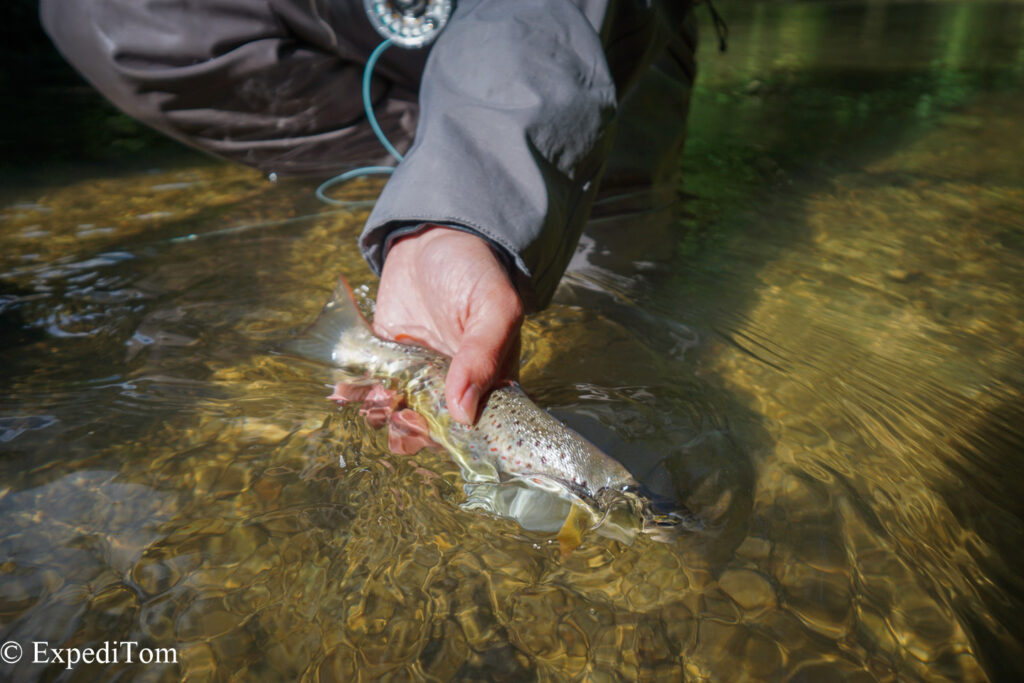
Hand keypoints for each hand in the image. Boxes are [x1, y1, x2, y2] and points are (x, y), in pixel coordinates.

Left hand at [376, 224, 522, 423]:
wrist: (433, 235)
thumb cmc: (474, 269)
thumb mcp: (493, 307)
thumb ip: (483, 357)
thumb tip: (463, 413)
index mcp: (492, 381)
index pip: (478, 429)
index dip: (456, 439)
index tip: (432, 430)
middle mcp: (456, 387)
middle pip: (436, 430)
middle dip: (414, 431)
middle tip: (399, 413)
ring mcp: (419, 377)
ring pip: (401, 416)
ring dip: (384, 417)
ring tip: (374, 401)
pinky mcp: (387, 363)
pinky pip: (372, 389)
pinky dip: (357, 396)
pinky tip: (346, 392)